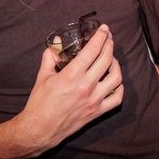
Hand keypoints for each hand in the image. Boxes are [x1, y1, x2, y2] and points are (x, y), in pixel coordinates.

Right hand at [13, 24, 122, 156]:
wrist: (39, 129)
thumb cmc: (39, 103)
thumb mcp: (43, 76)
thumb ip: (50, 57)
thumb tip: (55, 43)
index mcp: (72, 75)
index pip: (93, 50)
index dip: (101, 36)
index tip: (104, 29)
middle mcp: (86, 86)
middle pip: (107, 59)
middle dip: (110, 44)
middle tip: (108, 38)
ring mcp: (94, 100)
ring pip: (116, 77)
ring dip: (116, 64)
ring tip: (111, 58)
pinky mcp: (97, 112)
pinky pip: (117, 98)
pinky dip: (119, 87)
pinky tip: (114, 81)